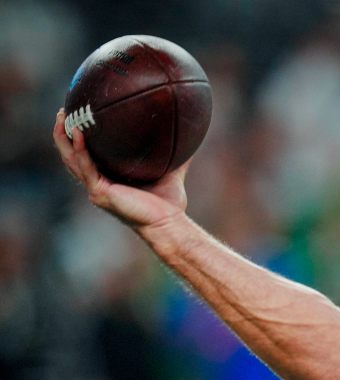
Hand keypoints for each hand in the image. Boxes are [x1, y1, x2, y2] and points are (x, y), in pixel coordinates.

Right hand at [52, 108, 190, 230]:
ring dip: (63, 138)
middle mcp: (98, 183)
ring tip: (62, 117)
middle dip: (62, 133)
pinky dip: (80, 150)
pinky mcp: (99, 192)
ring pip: (71, 160)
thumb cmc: (169, 203)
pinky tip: (78, 133)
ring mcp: (96, 189)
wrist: (168, 223)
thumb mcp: (171, 172)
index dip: (78, 138)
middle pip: (70, 155)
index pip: (86, 156)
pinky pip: (85, 167)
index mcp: (108, 178)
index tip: (77, 115)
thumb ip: (177, 155)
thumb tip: (191, 135)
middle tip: (62, 111)